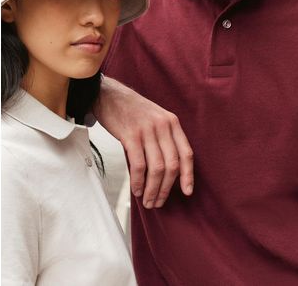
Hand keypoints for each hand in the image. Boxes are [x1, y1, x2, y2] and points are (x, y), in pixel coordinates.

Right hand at [93, 76, 193, 208]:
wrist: (109, 95)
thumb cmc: (132, 111)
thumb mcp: (156, 118)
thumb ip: (165, 138)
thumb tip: (168, 171)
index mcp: (172, 122)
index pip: (186, 153)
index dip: (188, 175)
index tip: (187, 192)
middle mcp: (163, 126)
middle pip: (172, 165)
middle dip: (166, 188)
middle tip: (159, 202)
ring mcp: (147, 130)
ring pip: (156, 167)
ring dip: (153, 189)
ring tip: (148, 201)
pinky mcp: (131, 135)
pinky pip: (138, 165)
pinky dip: (138, 181)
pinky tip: (136, 190)